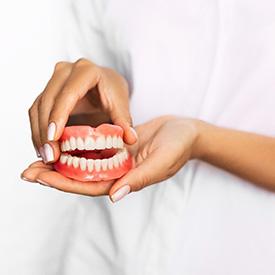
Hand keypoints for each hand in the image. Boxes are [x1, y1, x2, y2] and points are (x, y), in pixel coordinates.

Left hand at [21, 116, 199, 199]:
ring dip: (62, 160)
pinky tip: (62, 140)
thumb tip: (114, 196)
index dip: (64, 183)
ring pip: (84, 162)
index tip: (40, 177)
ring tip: (37, 155)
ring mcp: (116, 158)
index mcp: (126, 180)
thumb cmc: (178, 147)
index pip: (90, 185)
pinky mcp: (117, 145)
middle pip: (81, 177)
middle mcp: (117, 171)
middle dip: (54, 175)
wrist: (185, 131)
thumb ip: (139, 179)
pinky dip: (76, 146)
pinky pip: (93, 147)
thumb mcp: (161, 161)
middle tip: (27, 170)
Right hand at [28, 58, 136, 162]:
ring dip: (39, 134)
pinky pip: (36, 112)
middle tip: (50, 156)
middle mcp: (65, 72)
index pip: (68, 94)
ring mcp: (53, 81)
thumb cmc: (112, 92)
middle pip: (48, 101)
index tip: (54, 138)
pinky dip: (38, 131)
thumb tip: (130, 139)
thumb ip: (124, 121)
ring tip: (46, 157)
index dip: (59, 116)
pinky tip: (43, 148)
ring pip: (38, 108)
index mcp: (86, 71)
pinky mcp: (47, 92)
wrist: (104, 84)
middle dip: (46, 131)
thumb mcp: (120, 105)